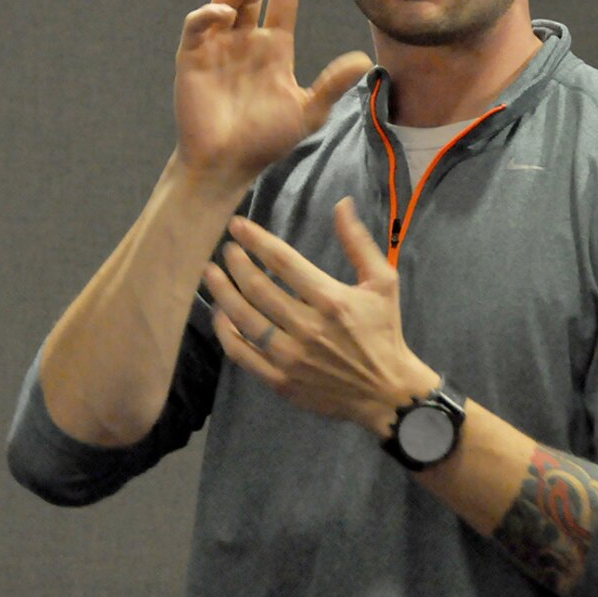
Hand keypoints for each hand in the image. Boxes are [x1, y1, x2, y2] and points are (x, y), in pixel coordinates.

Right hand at [174, 0, 371, 188]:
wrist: (228, 165)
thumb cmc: (266, 141)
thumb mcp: (307, 111)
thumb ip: (332, 85)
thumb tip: (363, 59)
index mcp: (273, 48)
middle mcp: (245, 41)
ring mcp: (218, 47)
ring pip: (225, 1)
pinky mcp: (194, 58)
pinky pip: (198, 25)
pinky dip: (208, 14)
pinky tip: (224, 15)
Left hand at [203, 198, 438, 436]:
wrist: (386, 392)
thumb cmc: (384, 332)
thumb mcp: (383, 282)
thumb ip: (359, 243)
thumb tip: (342, 204)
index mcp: (331, 300)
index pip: (283, 261)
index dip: (256, 240)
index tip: (237, 226)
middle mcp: (308, 328)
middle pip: (258, 288)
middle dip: (236, 263)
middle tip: (225, 249)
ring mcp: (291, 357)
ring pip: (244, 320)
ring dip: (223, 293)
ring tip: (211, 274)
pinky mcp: (281, 381)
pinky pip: (242, 354)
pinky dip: (226, 332)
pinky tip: (220, 314)